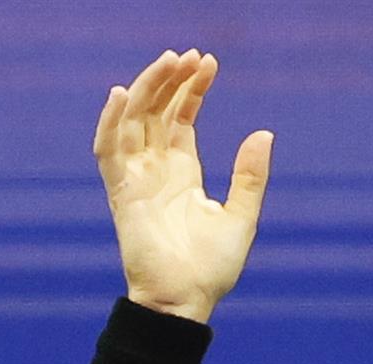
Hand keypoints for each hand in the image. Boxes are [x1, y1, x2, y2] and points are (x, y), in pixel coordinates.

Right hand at [93, 50, 272, 322]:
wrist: (186, 300)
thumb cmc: (212, 268)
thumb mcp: (241, 215)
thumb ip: (250, 176)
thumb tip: (264, 132)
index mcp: (183, 172)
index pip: (182, 118)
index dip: (192, 90)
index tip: (208, 63)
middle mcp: (156, 170)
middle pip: (157, 111)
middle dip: (172, 80)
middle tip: (190, 55)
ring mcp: (136, 179)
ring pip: (134, 121)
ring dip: (148, 88)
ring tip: (168, 62)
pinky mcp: (120, 194)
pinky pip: (108, 150)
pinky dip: (111, 121)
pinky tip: (123, 94)